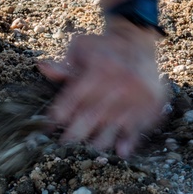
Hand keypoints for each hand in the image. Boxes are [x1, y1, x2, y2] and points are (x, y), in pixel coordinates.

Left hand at [37, 22, 165, 156]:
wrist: (137, 43)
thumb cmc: (102, 48)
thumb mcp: (82, 47)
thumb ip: (63, 64)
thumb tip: (42, 67)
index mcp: (99, 69)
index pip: (74, 96)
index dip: (60, 112)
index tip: (50, 124)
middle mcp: (118, 83)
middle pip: (91, 115)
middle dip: (75, 132)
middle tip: (64, 142)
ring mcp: (136, 96)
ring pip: (113, 125)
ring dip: (98, 140)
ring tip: (89, 147)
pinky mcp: (150, 104)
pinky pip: (138, 126)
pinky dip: (129, 140)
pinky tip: (121, 150)